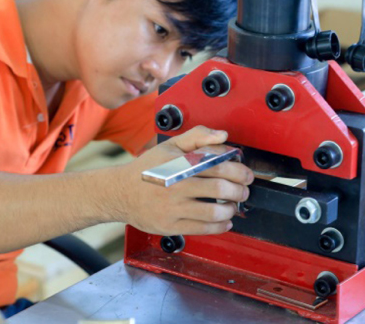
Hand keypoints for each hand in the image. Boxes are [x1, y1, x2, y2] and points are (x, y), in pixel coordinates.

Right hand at [112, 126, 253, 235]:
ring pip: (214, 211)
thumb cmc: (147, 169)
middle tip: (244, 190)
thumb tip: (222, 135)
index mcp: (179, 164)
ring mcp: (173, 207)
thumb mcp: (169, 145)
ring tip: (233, 205)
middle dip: (240, 190)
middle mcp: (177, 185)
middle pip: (221, 188)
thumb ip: (197, 136)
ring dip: (231, 209)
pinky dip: (220, 226)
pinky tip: (224, 220)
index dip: (238, 169)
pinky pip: (202, 229)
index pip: (218, 165)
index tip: (244, 173)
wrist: (120, 192)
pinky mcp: (170, 225)